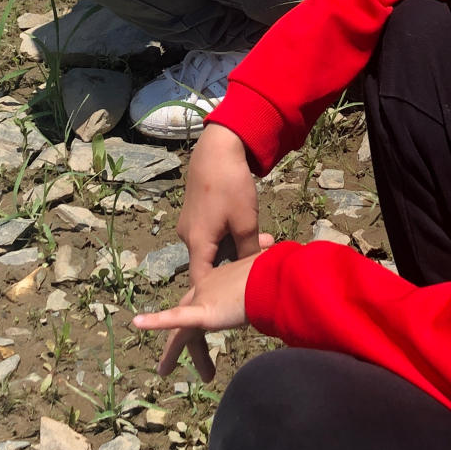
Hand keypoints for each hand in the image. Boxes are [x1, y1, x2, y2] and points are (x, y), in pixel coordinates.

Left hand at [133, 248, 269, 379]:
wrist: (277, 278)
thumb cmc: (277, 282)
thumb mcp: (269, 292)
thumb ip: (265, 300)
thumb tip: (277, 303)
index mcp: (221, 280)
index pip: (204, 300)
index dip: (203, 317)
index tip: (208, 332)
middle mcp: (207, 286)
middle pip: (188, 318)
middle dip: (185, 343)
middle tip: (183, 365)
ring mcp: (202, 298)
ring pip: (181, 329)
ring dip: (173, 352)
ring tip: (164, 371)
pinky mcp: (203, 312)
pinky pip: (176, 319)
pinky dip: (157, 321)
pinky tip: (138, 323)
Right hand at [177, 124, 261, 287]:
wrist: (216, 149)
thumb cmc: (230, 186)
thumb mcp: (245, 222)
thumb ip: (248, 250)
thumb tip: (251, 269)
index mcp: (197, 243)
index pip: (200, 281)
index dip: (213, 295)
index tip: (232, 300)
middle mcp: (187, 236)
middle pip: (209, 264)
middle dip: (235, 265)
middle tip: (261, 260)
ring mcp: (190, 223)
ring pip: (213, 246)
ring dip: (236, 247)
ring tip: (263, 240)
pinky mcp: (195, 212)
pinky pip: (211, 233)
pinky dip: (228, 235)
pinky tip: (247, 225)